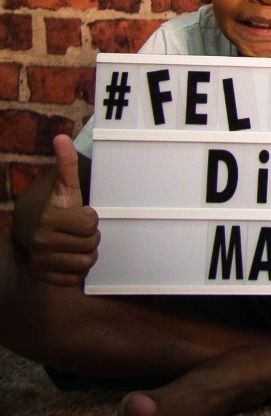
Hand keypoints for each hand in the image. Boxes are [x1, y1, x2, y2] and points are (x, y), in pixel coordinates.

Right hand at [21, 135, 98, 286]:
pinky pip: (76, 279)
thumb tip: (62, 137)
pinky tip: (70, 258)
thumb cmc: (58, 208)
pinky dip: (77, 271)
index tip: (80, 215)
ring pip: (86, 263)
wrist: (35, 231)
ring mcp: (41, 261)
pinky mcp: (44, 277)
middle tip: (78, 231)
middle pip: (91, 245)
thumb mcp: (65, 187)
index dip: (91, 220)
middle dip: (90, 238)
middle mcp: (41, 241)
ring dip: (86, 254)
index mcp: (49, 218)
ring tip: (75, 243)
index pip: (91, 225)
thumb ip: (66, 164)